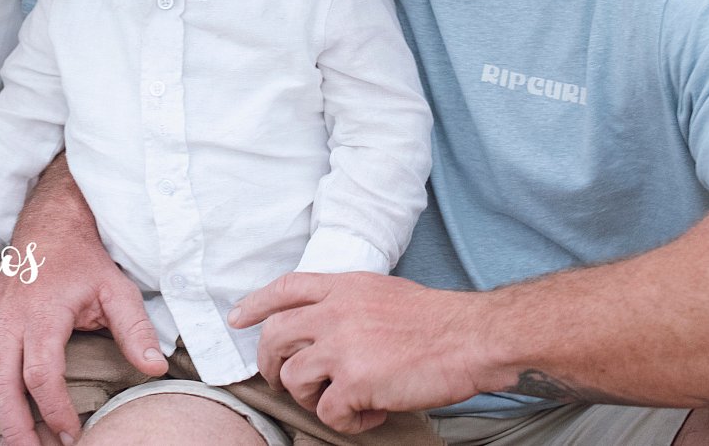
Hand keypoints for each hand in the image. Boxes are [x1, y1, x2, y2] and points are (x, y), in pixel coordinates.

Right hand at [0, 166, 165, 445]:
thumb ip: (134, 329)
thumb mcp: (116, 288)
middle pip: (1, 388)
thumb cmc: (81, 259)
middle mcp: (8, 324)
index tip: (71, 435)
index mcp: (42, 314)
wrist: (48, 226)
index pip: (41, 373)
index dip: (55, 410)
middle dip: (16, 431)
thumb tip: (154, 366)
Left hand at [231, 272, 482, 434]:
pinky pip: (326, 412)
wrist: (471, 337)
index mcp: (342, 287)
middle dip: (270, 364)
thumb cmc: (436, 320)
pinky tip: (369, 413)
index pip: (284, 288)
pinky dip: (345, 421)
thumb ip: (347, 303)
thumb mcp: (382, 292)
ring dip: (309, 397)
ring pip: (294, 378)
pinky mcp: (354, 381)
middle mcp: (334, 312)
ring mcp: (341, 346)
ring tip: (339, 401)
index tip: (237, 318)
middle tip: (283, 381)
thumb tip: (324, 329)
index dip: (256, 304)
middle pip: (275, 337)